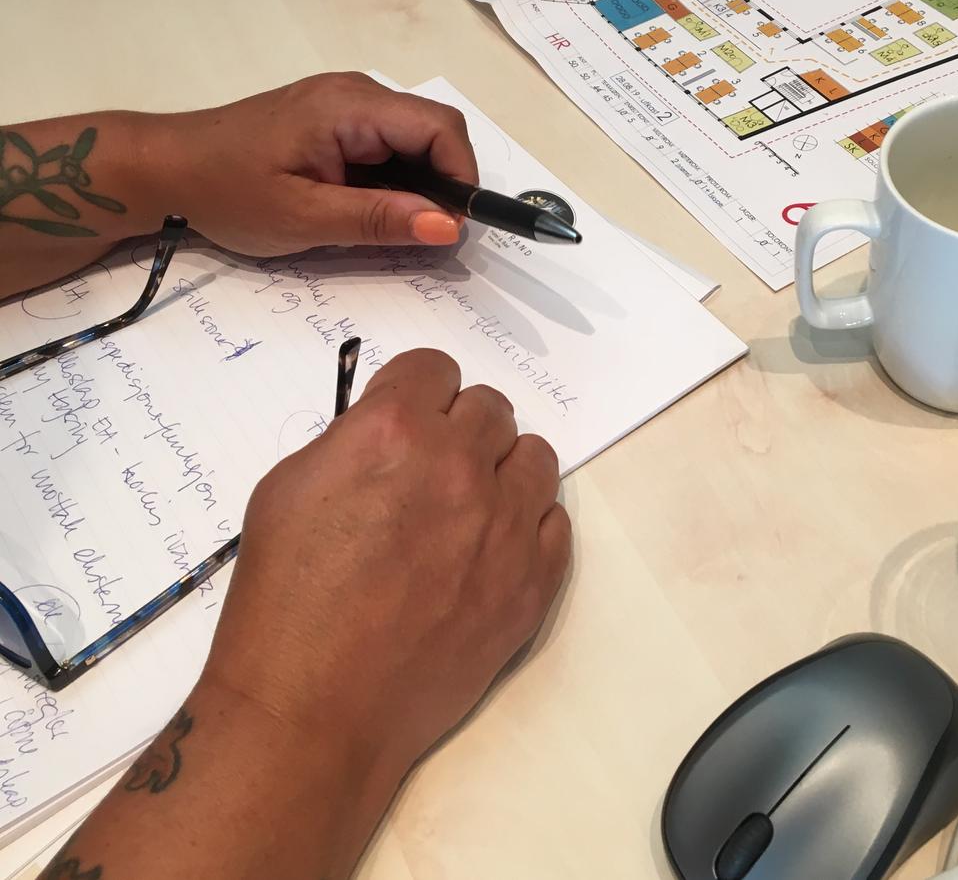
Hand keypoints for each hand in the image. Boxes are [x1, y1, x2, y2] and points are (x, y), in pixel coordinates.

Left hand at [154, 72, 477, 253]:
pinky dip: (392, 184)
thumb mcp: (306, 218)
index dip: (462, 179)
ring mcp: (345, 105)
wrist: (167, 170)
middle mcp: (356, 93)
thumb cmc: (228, 193)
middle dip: (442, 187)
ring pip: (413, 143)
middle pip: (433, 133)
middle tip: (420, 238)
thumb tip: (449, 227)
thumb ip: (380, 220)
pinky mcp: (334, 122)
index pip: (442, 128)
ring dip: (416, 189)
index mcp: (351, 106)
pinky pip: (386, 148)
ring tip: (388, 230)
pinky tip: (367, 213)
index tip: (452, 230)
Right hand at [205, 349, 569, 780]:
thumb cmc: (285, 600)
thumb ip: (350, 440)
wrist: (315, 707)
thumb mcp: (287, 489)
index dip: (417, 391)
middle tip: (432, 468)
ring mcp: (506, 527)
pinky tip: (491, 549)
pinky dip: (527, 525)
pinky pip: (555, 522)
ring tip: (468, 506)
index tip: (409, 416)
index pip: (436, 367)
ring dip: (503, 469)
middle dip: (460, 427)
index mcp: (395, 431)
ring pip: (536, 457)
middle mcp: (460, 467)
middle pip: (491, 408)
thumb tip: (390, 432)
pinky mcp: (532, 583)